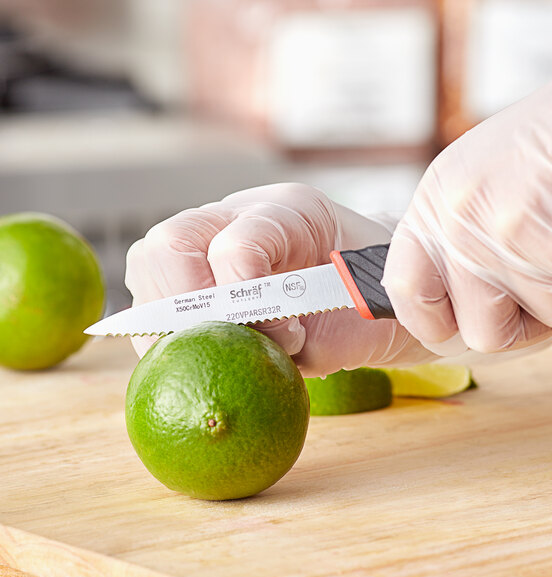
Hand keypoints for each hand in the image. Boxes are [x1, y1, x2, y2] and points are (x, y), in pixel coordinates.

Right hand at [125, 183, 433, 376]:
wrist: (371, 287)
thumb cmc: (374, 291)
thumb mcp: (365, 314)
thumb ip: (319, 338)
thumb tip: (251, 359)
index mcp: (293, 212)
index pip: (239, 242)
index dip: (245, 296)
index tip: (287, 336)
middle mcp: (240, 216)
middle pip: (168, 243)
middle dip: (188, 307)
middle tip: (231, 345)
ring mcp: (211, 242)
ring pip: (148, 267)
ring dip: (172, 325)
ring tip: (222, 352)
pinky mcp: (195, 275)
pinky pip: (152, 302)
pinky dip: (166, 338)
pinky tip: (205, 356)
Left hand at [383, 53, 551, 354]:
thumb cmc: (546, 145)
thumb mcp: (474, 183)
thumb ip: (452, 243)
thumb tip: (443, 311)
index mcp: (433, 206)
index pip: (407, 294)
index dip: (434, 323)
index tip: (458, 323)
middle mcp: (462, 223)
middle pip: (484, 334)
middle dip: (524, 323)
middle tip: (543, 284)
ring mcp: (512, 234)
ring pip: (551, 320)